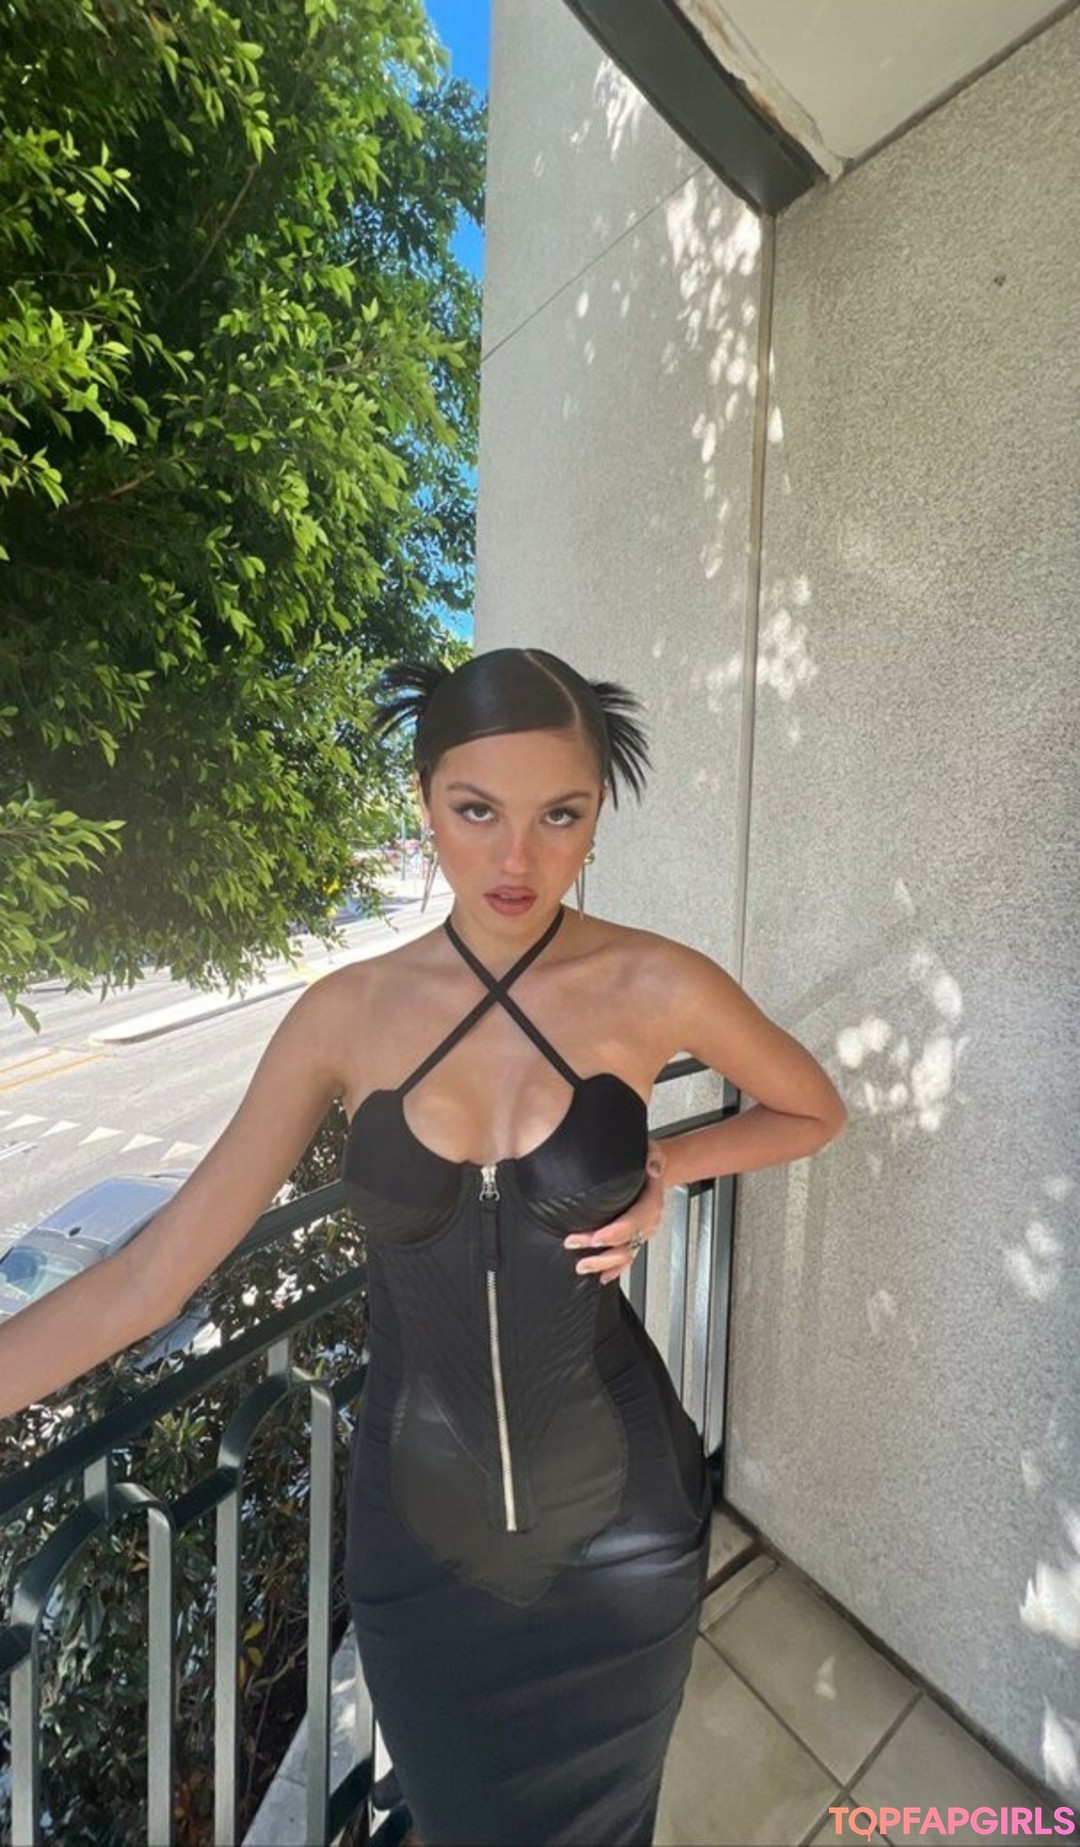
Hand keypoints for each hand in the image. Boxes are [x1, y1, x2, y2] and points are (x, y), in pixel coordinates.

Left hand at [563, 1140, 667, 1284]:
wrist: (653, 1169)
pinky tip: (602, 1276)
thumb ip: (654, 1158)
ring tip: (581, 1264)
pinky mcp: (633, 1238)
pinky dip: (615, 1270)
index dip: (616, 1232)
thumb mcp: (653, 1152)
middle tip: (575, 1243)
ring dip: (603, 1263)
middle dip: (601, 1249)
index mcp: (652, 1202)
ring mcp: (641, 1232)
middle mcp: (648, 1221)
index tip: (596, 1237)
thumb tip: (652, 1169)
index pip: (636, 1221)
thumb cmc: (648, 1160)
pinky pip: (627, 1259)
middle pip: (626, 1242)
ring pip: (625, 1254)